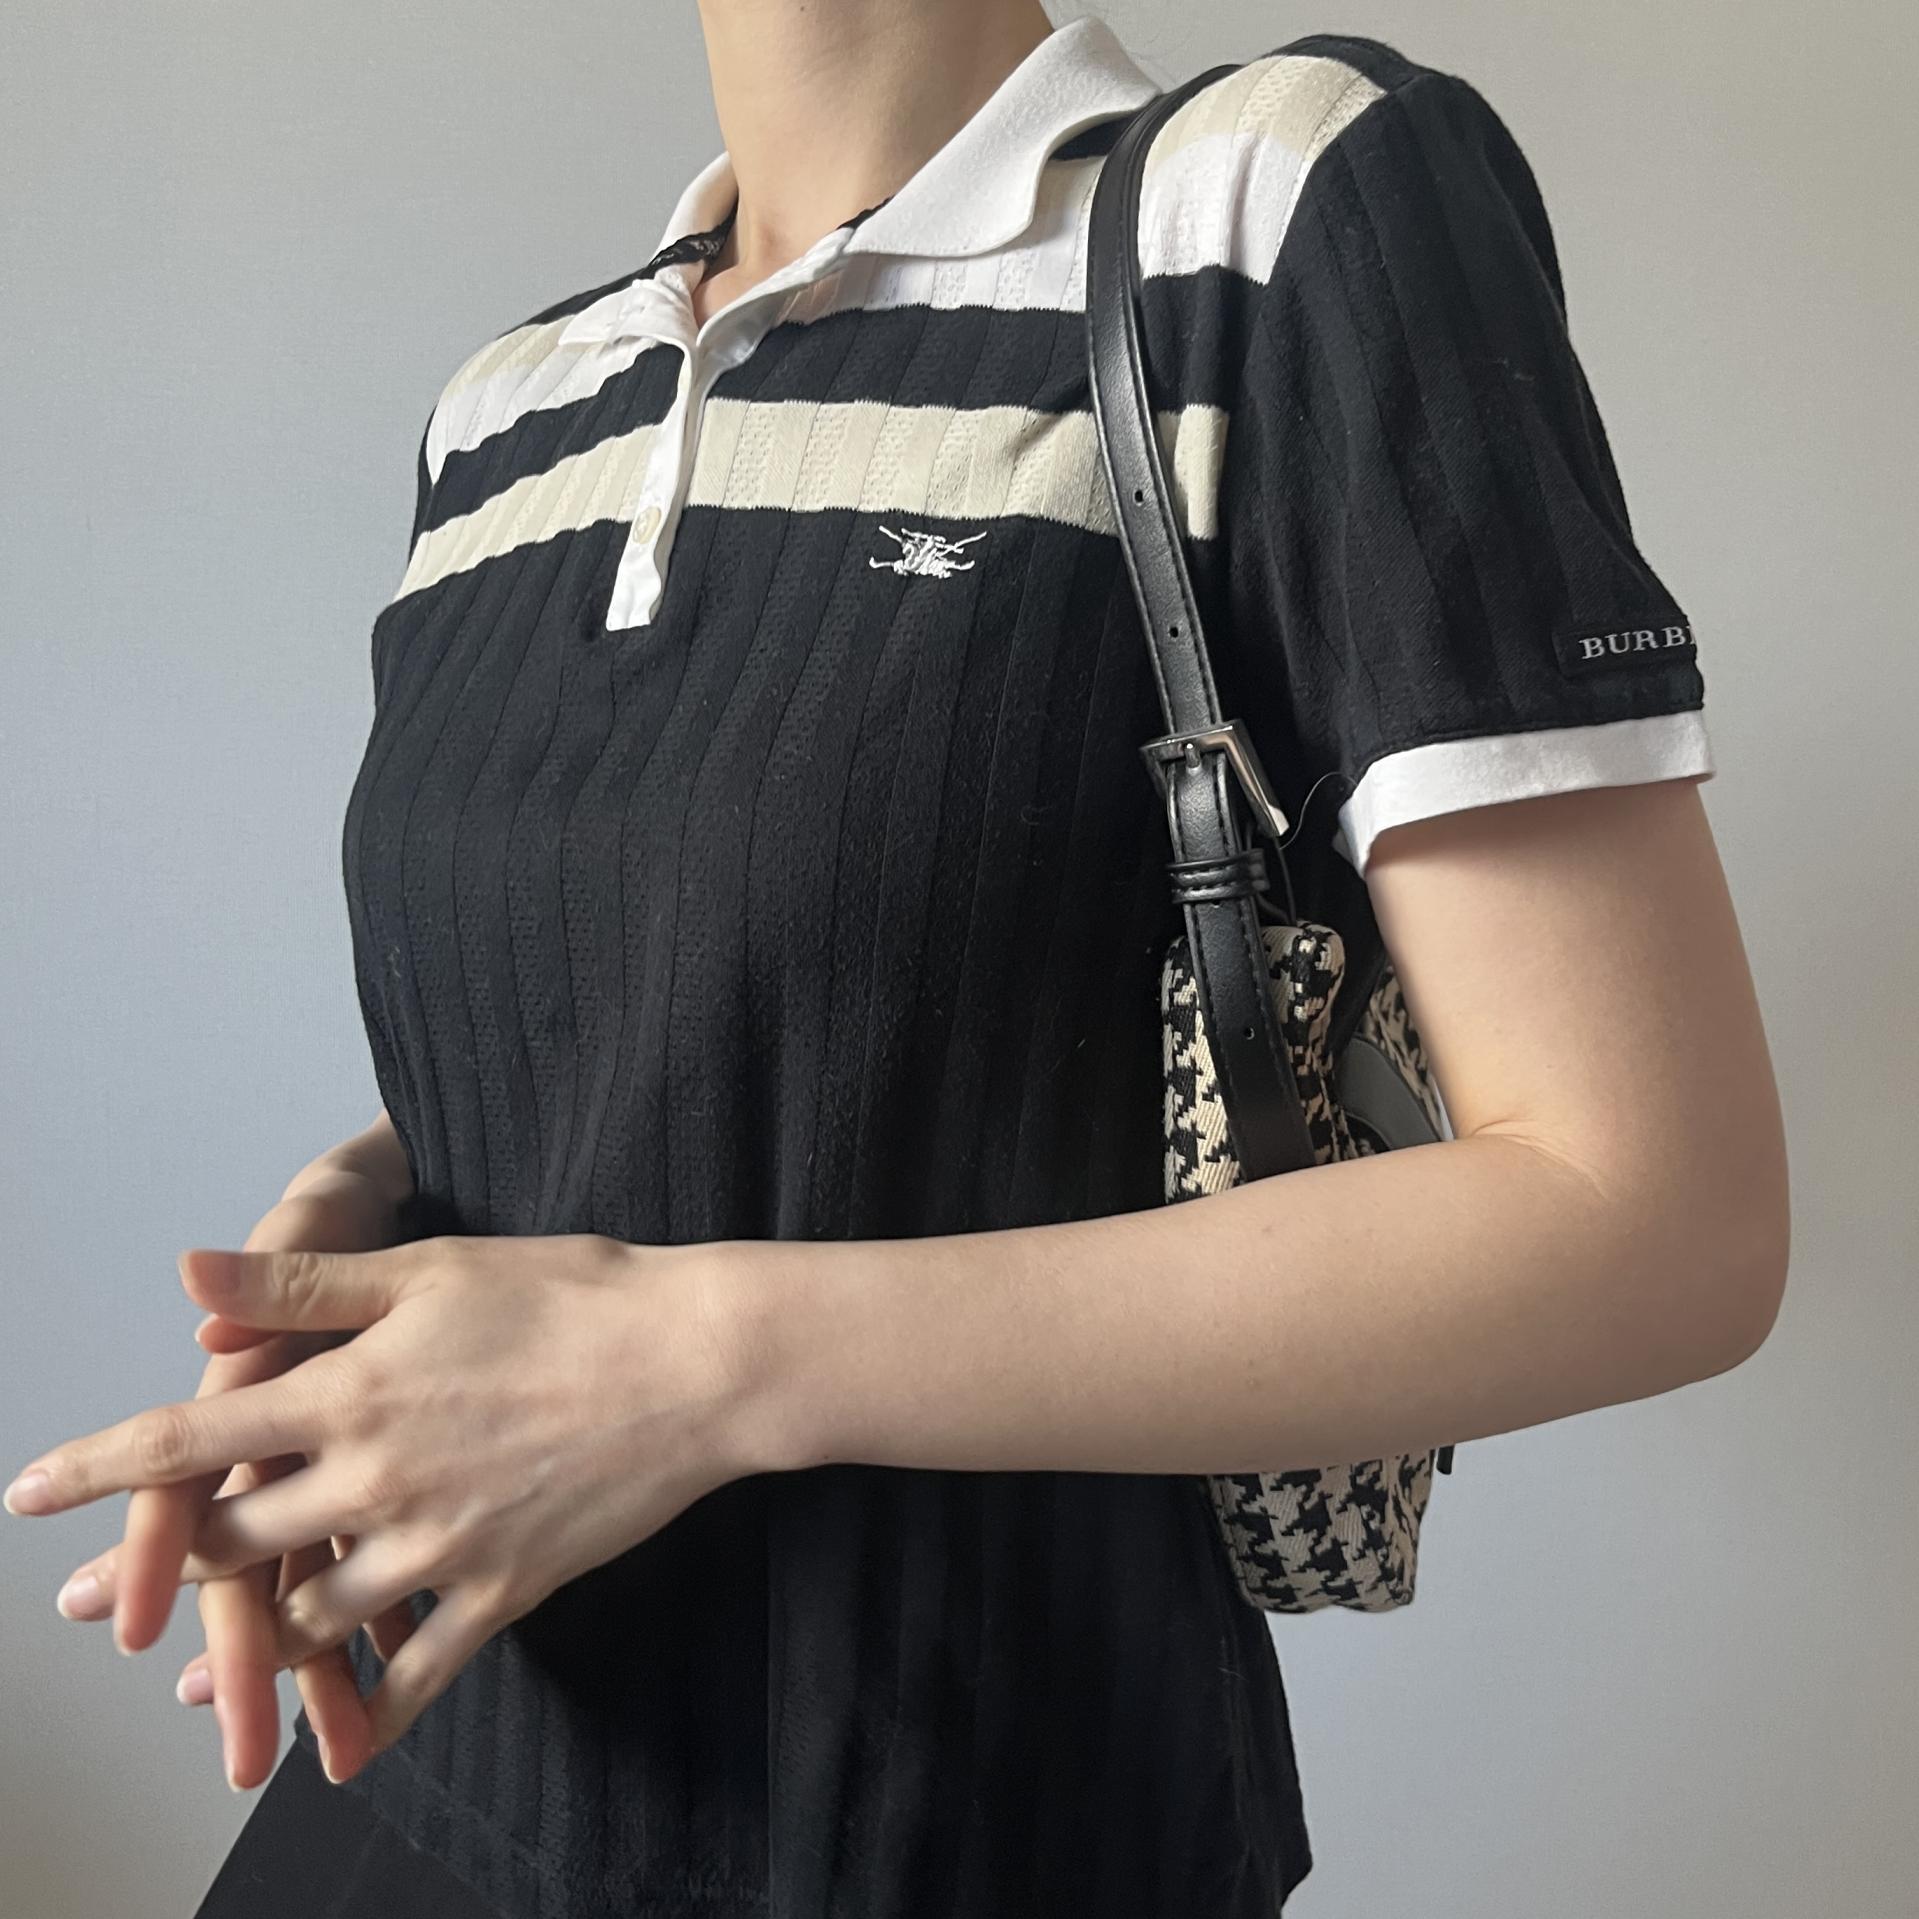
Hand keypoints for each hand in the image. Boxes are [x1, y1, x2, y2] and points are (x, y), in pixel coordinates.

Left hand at [5, 1232, 756, 1780]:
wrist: (693, 1363)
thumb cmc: (568, 1294)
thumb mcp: (431, 1270)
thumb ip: (303, 1282)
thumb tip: (188, 1278)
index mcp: (350, 1394)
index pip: (190, 1438)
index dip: (97, 1469)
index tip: (26, 1495)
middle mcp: (376, 1480)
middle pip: (230, 1543)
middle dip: (149, 1575)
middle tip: (90, 1610)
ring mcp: (438, 1545)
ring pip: (307, 1622)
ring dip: (242, 1651)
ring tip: (197, 1676)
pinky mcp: (502, 1590)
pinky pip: (415, 1672)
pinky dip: (366, 1713)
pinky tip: (339, 1746)